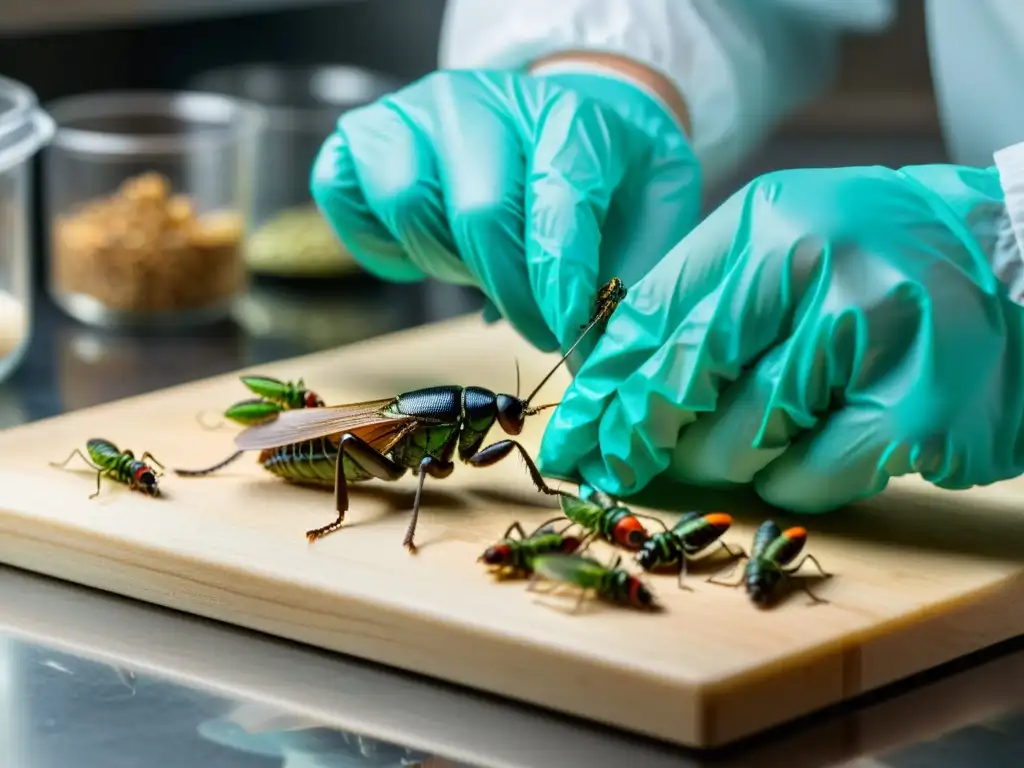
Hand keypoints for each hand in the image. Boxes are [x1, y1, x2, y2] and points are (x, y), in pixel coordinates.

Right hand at [311, 68, 699, 363]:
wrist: (549, 124)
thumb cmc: (598, 181)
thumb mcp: (647, 218)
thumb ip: (634, 283)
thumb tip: (597, 361)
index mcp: (565, 115)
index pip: (559, 200)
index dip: (561, 282)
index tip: (570, 333)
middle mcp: (481, 101)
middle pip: (478, 212)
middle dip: (509, 292)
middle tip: (536, 325)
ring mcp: (412, 114)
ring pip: (406, 205)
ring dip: (445, 262)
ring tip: (478, 264)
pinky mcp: (360, 137)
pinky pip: (342, 199)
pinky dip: (377, 245)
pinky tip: (421, 247)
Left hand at [538, 163, 1023, 510]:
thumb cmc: (889, 264)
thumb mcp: (791, 246)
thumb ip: (706, 302)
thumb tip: (612, 387)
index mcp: (771, 220)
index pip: (650, 316)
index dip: (599, 389)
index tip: (569, 436)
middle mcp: (817, 263)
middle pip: (682, 380)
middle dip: (638, 438)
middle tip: (616, 468)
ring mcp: (872, 335)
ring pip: (740, 438)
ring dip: (729, 458)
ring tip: (751, 441)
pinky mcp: (917, 409)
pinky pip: (806, 479)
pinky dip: (793, 483)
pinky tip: (811, 455)